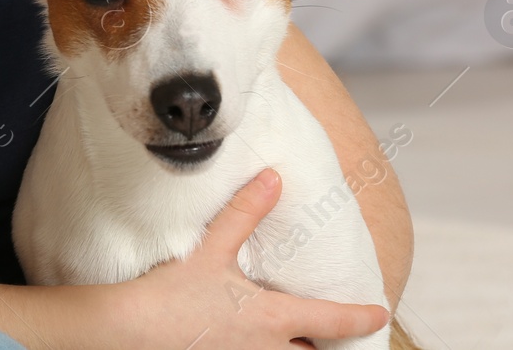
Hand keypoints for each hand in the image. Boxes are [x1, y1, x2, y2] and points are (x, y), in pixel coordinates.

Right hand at [107, 168, 388, 348]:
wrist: (132, 332)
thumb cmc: (172, 293)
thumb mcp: (212, 250)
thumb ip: (245, 214)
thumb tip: (272, 179)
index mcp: (272, 317)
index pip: (332, 321)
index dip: (360, 316)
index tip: (379, 311)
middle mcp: (267, 349)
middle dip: (323, 346)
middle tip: (329, 335)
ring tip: (294, 340)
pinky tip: (248, 342)